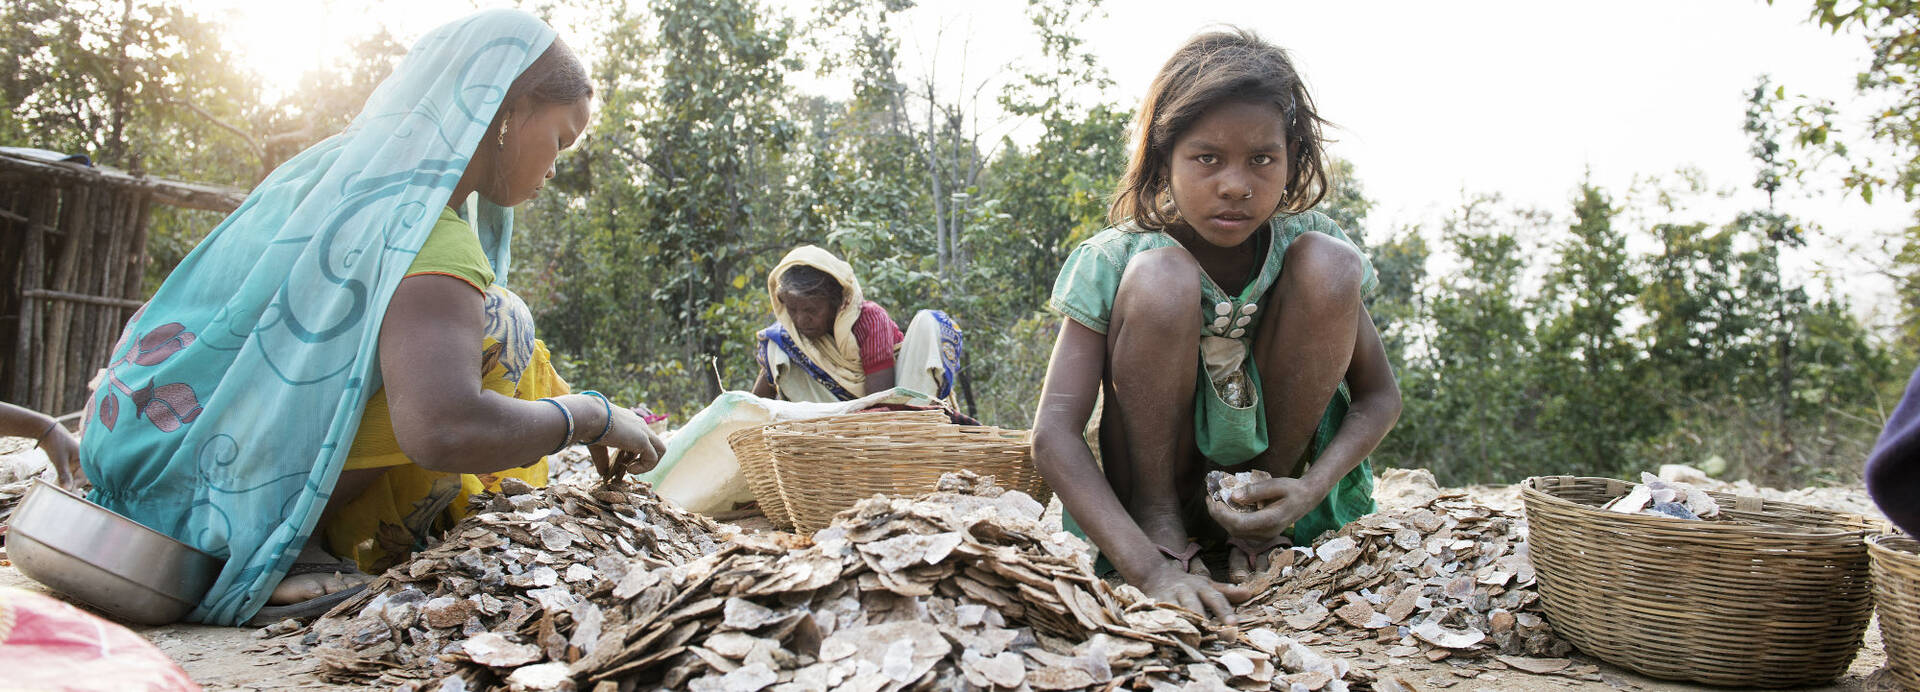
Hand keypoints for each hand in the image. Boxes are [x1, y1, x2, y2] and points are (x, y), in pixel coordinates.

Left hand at [40, 423, 83, 490]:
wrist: (46, 431)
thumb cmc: (56, 443)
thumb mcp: (60, 461)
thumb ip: (64, 475)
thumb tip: (67, 490)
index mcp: (85, 460)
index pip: (84, 478)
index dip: (75, 485)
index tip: (66, 492)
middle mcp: (82, 462)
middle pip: (79, 479)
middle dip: (71, 485)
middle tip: (61, 491)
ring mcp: (75, 462)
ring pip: (73, 477)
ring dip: (66, 482)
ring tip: (57, 486)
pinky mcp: (68, 463)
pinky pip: (68, 474)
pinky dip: (63, 478)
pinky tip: (57, 482)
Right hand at [589, 402, 665, 480]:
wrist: (590, 416)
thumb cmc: (589, 426)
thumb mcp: (598, 445)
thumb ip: (602, 459)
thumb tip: (602, 474)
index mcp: (629, 422)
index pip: (639, 438)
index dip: (633, 453)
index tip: (621, 462)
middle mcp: (639, 425)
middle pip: (654, 443)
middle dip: (645, 458)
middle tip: (629, 467)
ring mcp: (643, 432)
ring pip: (660, 449)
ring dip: (648, 464)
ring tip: (631, 469)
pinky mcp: (643, 440)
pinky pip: (653, 458)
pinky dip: (644, 468)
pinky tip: (629, 469)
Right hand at [1137, 564, 1249, 631]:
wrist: (1155, 574)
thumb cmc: (1187, 584)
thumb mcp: (1206, 584)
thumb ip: (1226, 592)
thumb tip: (1248, 594)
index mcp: (1201, 587)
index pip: (1215, 598)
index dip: (1225, 611)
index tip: (1234, 624)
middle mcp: (1185, 592)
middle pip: (1194, 607)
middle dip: (1203, 621)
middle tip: (1212, 636)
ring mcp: (1168, 599)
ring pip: (1177, 613)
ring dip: (1185, 626)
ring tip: (1194, 641)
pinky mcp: (1155, 606)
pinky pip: (1160, 618)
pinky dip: (1166, 627)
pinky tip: (1172, 639)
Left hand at [1206, 476, 1321, 575]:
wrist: (1307, 499)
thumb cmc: (1292, 489)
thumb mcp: (1276, 484)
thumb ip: (1255, 491)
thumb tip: (1233, 497)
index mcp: (1270, 521)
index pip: (1238, 523)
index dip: (1221, 514)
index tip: (1212, 500)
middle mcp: (1266, 533)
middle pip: (1234, 529)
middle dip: (1218, 515)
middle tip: (1209, 498)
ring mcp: (1265, 536)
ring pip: (1236, 531)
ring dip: (1222, 518)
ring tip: (1214, 501)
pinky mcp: (1262, 534)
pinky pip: (1241, 530)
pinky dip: (1230, 519)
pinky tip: (1226, 507)